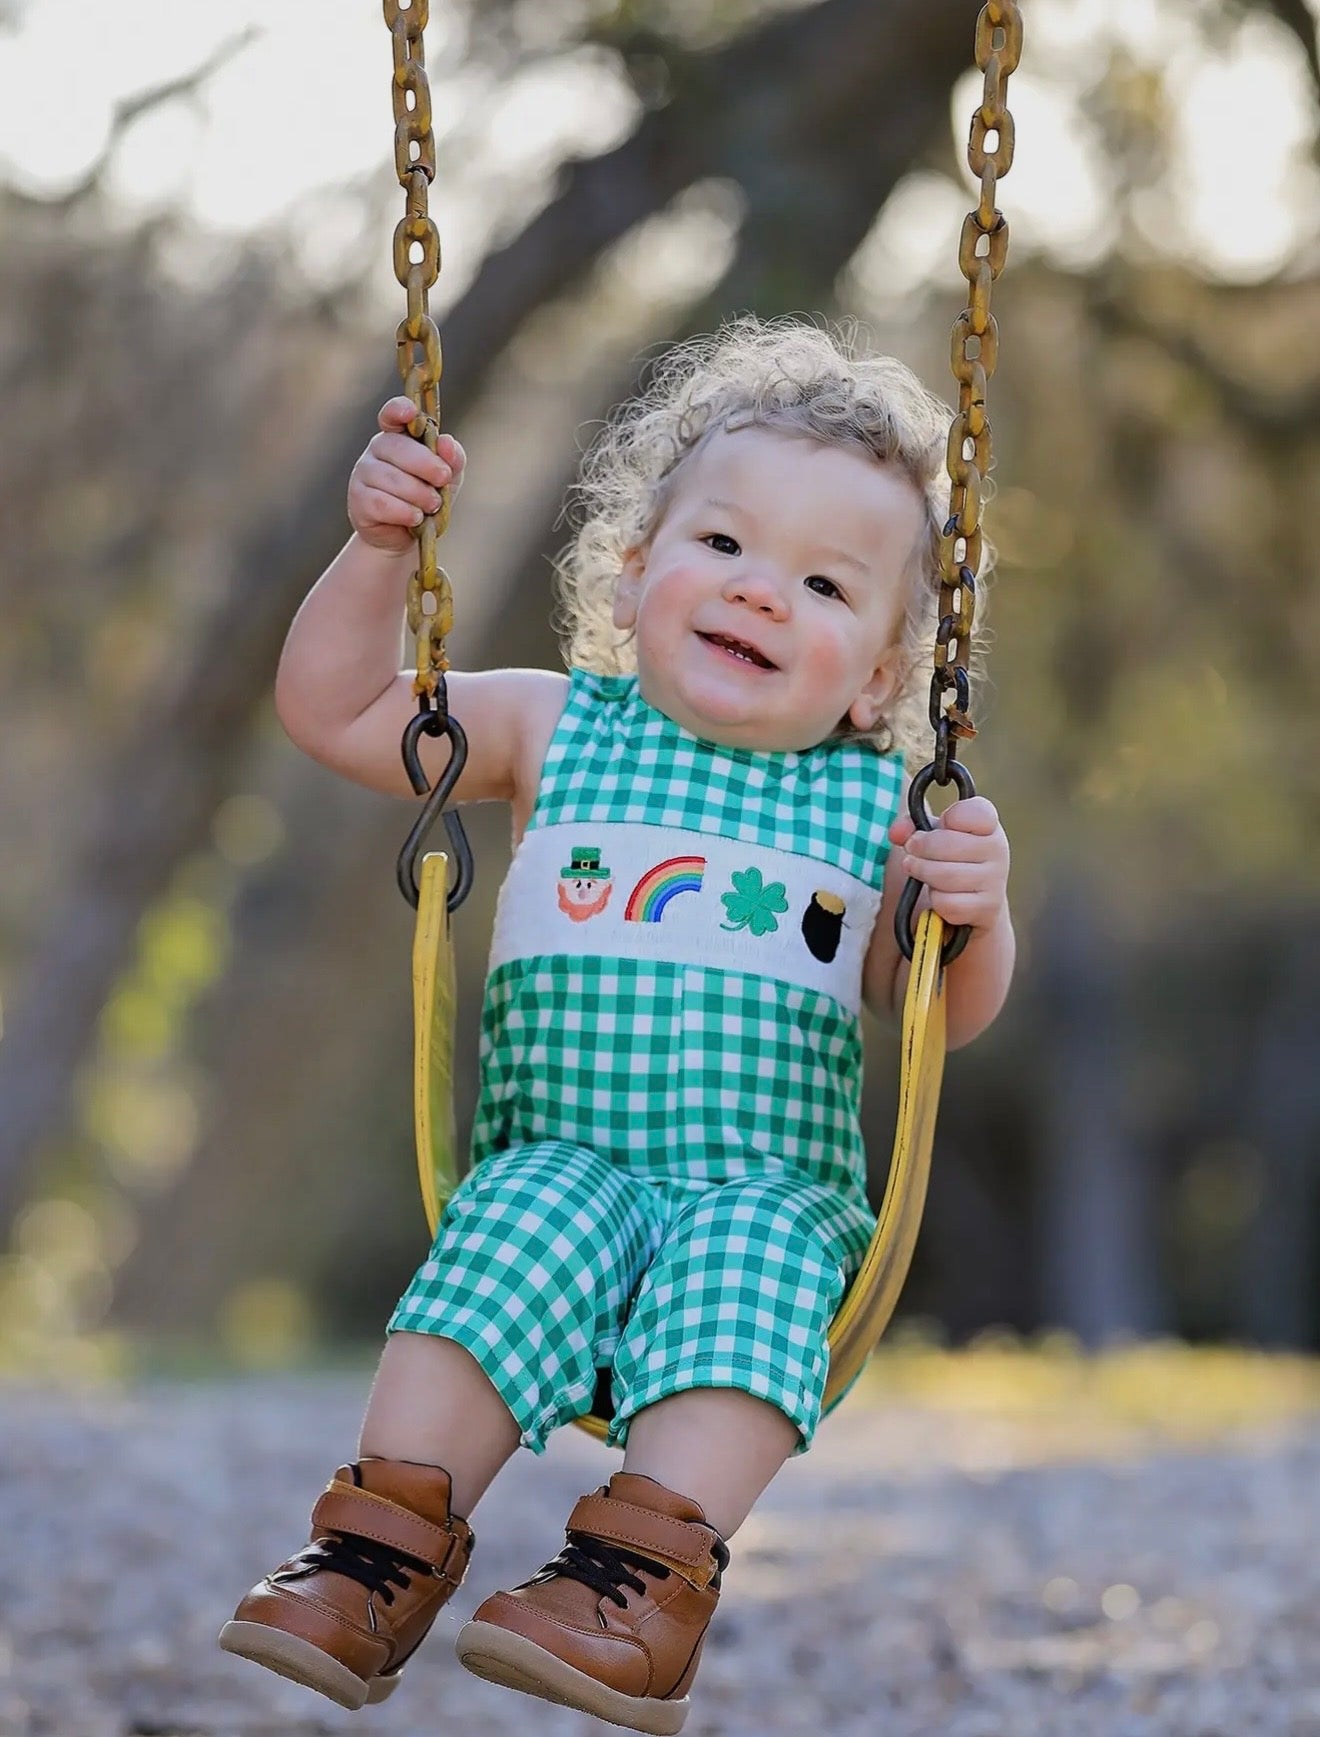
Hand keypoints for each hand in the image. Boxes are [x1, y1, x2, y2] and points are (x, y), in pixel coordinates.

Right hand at [347, 397, 465, 553]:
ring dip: (419, 494)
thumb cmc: (427, 498)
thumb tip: (446, 443)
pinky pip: (381, 503)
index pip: (392, 414)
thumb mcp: (448, 477)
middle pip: (398, 448)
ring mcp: (364, 473)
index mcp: (399, 436)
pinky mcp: (358, 499)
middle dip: (426, 465)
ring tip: (432, 506)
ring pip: (391, 478)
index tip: (411, 413)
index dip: (399, 410)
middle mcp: (377, 449)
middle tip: (443, 479)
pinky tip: (415, 518)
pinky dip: (404, 512)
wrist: (407, 536)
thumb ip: (453, 458)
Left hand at [888, 796, 1009, 934]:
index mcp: (988, 825)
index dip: (951, 817)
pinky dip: (936, 901)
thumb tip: (897, 833)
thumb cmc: (951, 860)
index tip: (943, 824)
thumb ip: (911, 828)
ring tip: (919, 870)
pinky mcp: (987, 908)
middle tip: (912, 850)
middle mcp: (997, 849)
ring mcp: (995, 880)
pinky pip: (948, 902)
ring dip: (923, 873)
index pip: (975, 811)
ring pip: (945, 875)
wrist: (975, 904)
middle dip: (921, 848)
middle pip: (947, 844)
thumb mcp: (933, 836)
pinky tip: (939, 895)